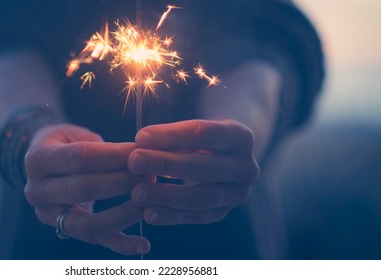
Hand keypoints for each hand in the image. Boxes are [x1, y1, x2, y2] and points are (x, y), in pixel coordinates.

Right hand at [24, 124, 150, 254]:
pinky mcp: (63, 230)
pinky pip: (95, 240)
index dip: (113, 155)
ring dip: (123, 215)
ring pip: (88, 223)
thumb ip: (101, 146)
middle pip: (83, 189)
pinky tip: (143, 245)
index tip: (141, 151)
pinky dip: (121, 245)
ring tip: (149, 205)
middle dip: (121, 183)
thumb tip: (138, 154)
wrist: (45, 164)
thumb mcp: (76, 135)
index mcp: (38, 159)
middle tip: (149, 175)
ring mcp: (48, 215)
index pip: (80, 157)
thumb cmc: (69, 143)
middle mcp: (37, 190)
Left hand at [128, 119, 258, 225]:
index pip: (204, 134)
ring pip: (202, 197)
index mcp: (241, 137)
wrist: (225, 155)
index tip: (140, 137)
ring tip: (136, 193)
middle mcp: (246, 167)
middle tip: (134, 162)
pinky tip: (148, 214)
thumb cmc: (200, 137)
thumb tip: (140, 143)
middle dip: (166, 164)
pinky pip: (197, 217)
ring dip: (167, 196)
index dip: (171, 136)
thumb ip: (171, 136)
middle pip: (204, 167)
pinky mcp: (224, 212)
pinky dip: (171, 216)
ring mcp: (238, 194)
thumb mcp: (194, 129)